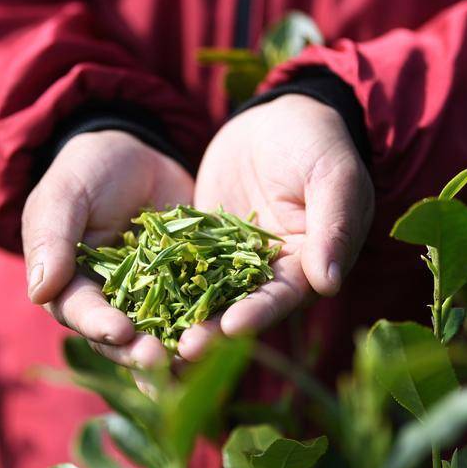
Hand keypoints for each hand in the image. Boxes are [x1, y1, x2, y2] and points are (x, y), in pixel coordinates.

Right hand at [22, 130, 191, 370]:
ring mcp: (150, 299)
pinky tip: (227, 334)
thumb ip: (51, 239)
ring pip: (160, 333)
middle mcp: (109, 303)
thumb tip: (39, 291)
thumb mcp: (65, 195)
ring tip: (193, 358)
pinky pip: (198, 309)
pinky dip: (210, 324)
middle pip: (120, 337)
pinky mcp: (187, 287)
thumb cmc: (88, 171)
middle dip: (138, 351)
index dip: (98, 325)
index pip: (80, 312)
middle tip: (160, 360)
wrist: (137, 156)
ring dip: (175, 352)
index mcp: (71, 286)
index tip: (119, 332)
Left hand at [179, 94, 373, 359]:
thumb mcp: (332, 177)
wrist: (279, 118)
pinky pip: (180, 265)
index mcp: (307, 265)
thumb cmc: (318, 143)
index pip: (282, 296)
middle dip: (213, 329)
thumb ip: (333, 225)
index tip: (231, 328)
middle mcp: (269, 273)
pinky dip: (161, 285)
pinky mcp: (202, 244)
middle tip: (183, 349)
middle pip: (240, 306)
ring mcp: (232, 260)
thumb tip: (328, 283)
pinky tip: (133, 300)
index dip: (258, 313)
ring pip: (205, 294)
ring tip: (154, 339)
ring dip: (182, 317)